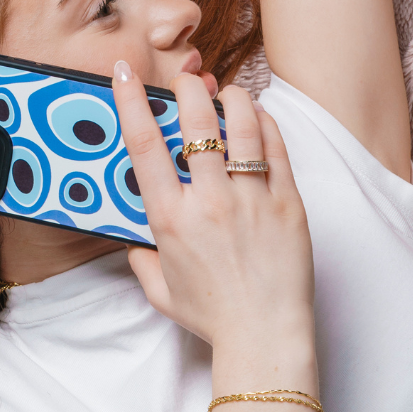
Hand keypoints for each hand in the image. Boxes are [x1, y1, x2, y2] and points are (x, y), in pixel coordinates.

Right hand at [112, 62, 313, 349]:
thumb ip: (141, 258)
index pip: (144, 145)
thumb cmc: (211, 316)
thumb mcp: (159, 288)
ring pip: (242, 127)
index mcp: (169, 218)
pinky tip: (258, 116)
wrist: (265, 339)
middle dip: (189, 87)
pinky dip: (265, 124)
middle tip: (188, 78)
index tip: (124, 72)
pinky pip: (277, 150)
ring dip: (231, 99)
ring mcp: (251, 201)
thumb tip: (134, 241)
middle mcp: (208, 202)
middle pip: (197, 123)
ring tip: (225, 91)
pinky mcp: (287, 205)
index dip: (131, 102)